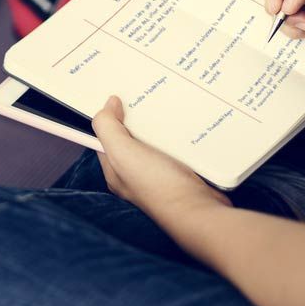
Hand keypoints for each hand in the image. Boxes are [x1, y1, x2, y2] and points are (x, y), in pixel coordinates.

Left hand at [92, 96, 229, 222]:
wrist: (199, 211)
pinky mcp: (182, 172)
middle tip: (143, 94)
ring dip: (159, 124)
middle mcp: (135, 173)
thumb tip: (108, 104)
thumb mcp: (122, 152)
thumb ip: (108, 127)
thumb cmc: (157, 186)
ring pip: (156, 140)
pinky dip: (180, 134)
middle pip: (132, 136)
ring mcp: (160, 173)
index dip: (107, 117)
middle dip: (136, 117)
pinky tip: (184, 121)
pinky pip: (178, 146)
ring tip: (164, 101)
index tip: (116, 96)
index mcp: (115, 170)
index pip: (104, 138)